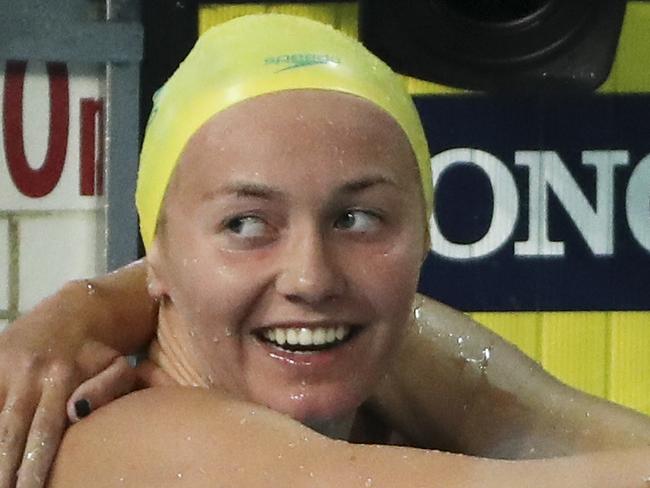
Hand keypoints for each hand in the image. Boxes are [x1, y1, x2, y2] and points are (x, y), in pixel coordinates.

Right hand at [0, 319, 136, 487]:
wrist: (74, 309)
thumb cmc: (100, 350)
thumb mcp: (118, 365)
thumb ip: (109, 389)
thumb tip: (78, 413)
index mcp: (62, 377)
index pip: (44, 431)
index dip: (33, 465)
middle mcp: (29, 373)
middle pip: (9, 432)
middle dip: (4, 468)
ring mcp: (5, 367)